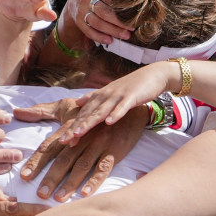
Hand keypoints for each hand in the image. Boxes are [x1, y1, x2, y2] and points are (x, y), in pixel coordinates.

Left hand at [15, 101, 146, 200]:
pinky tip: (85, 193)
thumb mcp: (71, 108)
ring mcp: (99, 144)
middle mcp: (83, 137)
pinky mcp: (114, 151)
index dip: (37, 161)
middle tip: (40, 194)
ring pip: (81, 166)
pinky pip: (102, 168)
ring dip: (69, 183)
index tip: (25, 176)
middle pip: (63, 159)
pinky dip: (94, 181)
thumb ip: (46, 112)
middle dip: (51, 177)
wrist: (131, 109)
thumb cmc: (98, 111)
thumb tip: (18, 112)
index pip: (50, 146)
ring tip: (58, 198)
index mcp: (70, 128)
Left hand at [57, 62, 174, 142]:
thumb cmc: (131, 86)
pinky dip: (116, 114)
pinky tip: (110, 122)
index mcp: (100, 96)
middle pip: (88, 114)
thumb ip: (93, 98)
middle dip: (76, 127)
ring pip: (101, 111)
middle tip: (64, 140)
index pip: (83, 114)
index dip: (72, 127)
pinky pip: (122, 107)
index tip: (62, 140)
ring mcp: (118, 96)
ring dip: (90, 122)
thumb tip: (77, 103)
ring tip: (79, 133)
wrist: (153, 75)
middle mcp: (106, 96)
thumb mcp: (110, 92)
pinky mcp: (131, 97)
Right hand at [59, 0, 132, 47]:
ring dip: (113, 30)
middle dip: (120, 20)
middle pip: (104, 10)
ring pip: (98, 22)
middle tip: (134, 26)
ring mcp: (81, 8)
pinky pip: (89, 30)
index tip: (135, 8)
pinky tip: (110, 40)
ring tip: (127, 35)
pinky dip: (100, 37)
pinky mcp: (79, 20)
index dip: (121, 2)